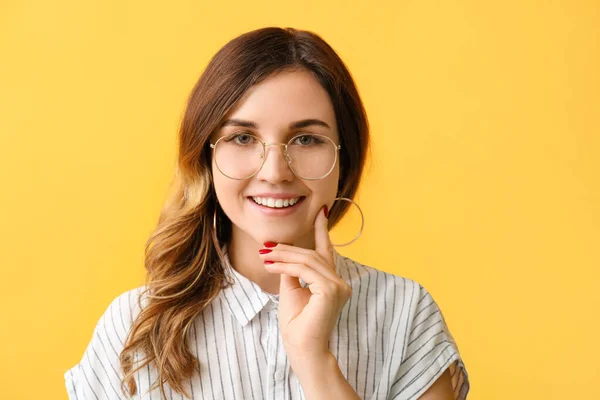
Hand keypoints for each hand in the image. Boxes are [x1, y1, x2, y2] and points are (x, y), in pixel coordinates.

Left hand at [257, 205, 352, 360]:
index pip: (327, 252)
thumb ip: (292, 272)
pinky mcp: (331, 290)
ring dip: (283, 256)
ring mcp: (338, 286)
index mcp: (332, 282)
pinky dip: (286, 265)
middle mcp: (340, 282)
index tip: (321, 212)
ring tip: (265, 255)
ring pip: (308, 260)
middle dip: (288, 248)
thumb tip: (284, 254)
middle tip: (266, 246)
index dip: (322, 230)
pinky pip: (305, 270)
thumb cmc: (297, 325)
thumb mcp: (292, 291)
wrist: (302, 349)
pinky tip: (271, 265)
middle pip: (313, 254)